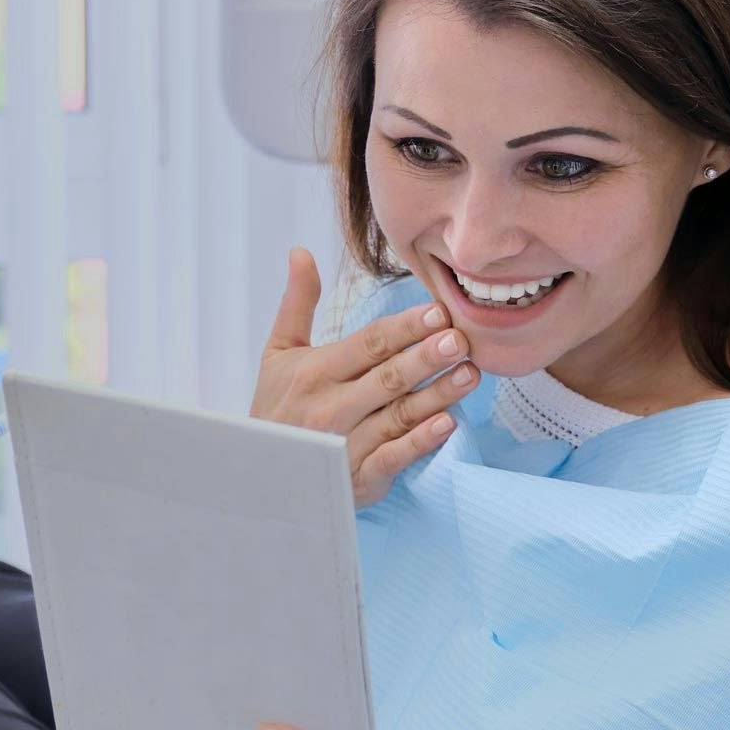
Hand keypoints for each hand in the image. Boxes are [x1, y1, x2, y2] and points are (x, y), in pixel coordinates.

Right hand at [250, 248, 479, 508]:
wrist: (259, 476)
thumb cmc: (276, 408)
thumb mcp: (278, 353)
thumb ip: (297, 303)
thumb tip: (301, 252)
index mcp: (315, 371)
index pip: (369, 343)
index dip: (405, 327)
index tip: (438, 311)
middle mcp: (330, 406)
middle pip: (388, 377)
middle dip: (426, 357)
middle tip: (460, 339)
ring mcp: (345, 444)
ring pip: (399, 415)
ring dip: (438, 395)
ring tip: (470, 375)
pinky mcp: (359, 478)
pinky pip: (393, 457)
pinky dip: (420, 442)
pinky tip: (447, 424)